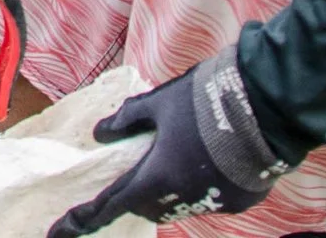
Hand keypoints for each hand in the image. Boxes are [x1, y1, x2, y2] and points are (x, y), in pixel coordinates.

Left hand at [46, 47, 292, 236]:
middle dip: (137, 194)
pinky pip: (210, 199)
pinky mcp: (240, 202)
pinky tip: (212, 158)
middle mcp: (184, 197)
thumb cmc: (204, 100)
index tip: (61, 232)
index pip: (113, 203)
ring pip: (179, 204)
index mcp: (158, 176)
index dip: (85, 218)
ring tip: (178, 155)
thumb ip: (126, 120)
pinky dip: (201, 185)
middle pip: (149, 206)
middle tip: (137, 168)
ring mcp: (215, 203)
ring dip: (170, 188)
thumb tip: (100, 133)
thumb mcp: (157, 103)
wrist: (265, 106)